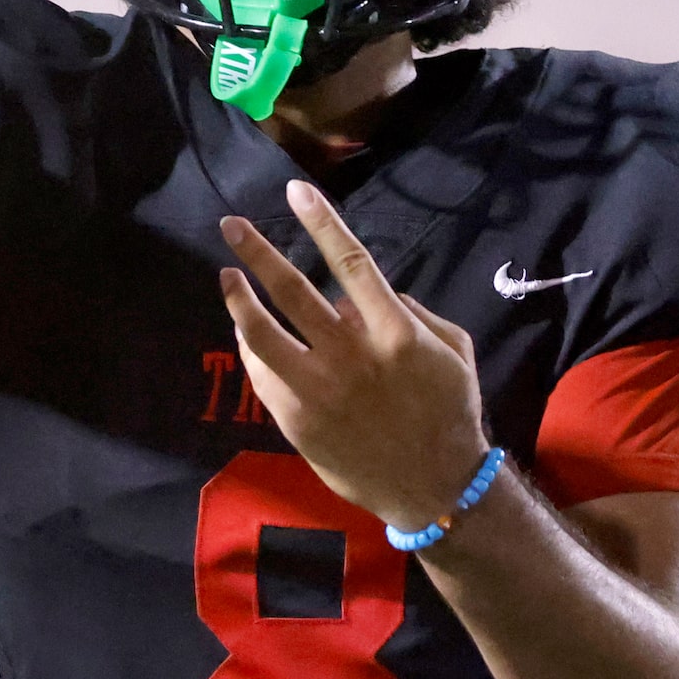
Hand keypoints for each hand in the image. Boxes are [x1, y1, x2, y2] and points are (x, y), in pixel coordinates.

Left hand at [219, 179, 490, 528]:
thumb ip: (412, 312)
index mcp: (395, 332)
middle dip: (257, 252)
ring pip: (263, 335)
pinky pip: (264, 375)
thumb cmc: (449, 411)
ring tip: (226, 277)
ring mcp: (320, 390)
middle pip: (293, 291)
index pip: (351, 263)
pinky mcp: (298, 420)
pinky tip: (246, 334)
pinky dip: (252, 349)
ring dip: (239, 301)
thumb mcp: (452, 350)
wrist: (435, 487)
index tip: (295, 191)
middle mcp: (352, 356)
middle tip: (231, 224)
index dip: (322, 222)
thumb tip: (365, 296)